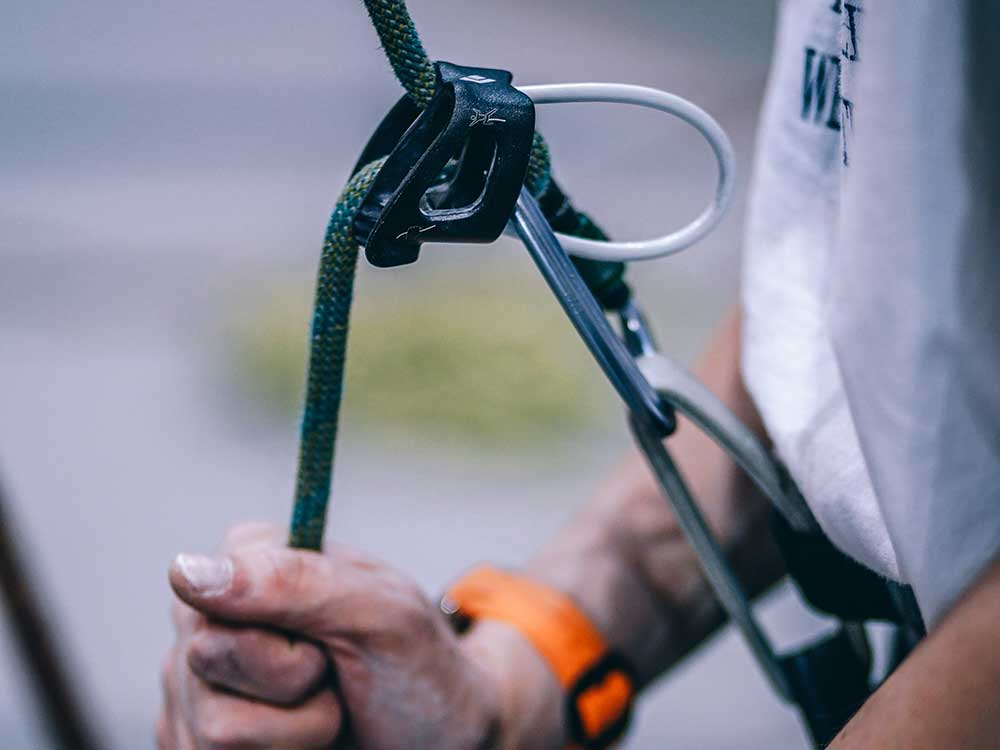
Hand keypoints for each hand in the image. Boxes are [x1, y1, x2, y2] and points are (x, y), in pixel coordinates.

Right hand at [158, 522, 505, 748]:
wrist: (436, 738)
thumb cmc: (418, 668)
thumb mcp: (380, 614)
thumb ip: (293, 582)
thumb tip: (186, 570)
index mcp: (250, 557)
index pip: (215, 606)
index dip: (288, 648)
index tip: (331, 645)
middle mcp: (210, 615)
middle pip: (206, 675)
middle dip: (296, 695)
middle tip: (337, 676)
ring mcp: (195, 683)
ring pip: (210, 736)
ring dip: (295, 737)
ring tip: (329, 711)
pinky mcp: (193, 738)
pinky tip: (302, 746)